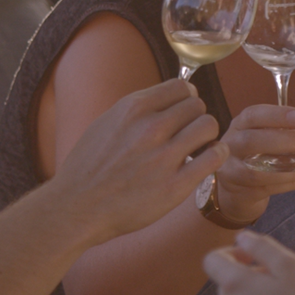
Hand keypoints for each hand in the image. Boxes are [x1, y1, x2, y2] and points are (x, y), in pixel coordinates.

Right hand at [50, 79, 226, 242]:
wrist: (77, 207)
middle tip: (190, 133)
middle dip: (196, 117)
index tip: (185, 111)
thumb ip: (137, 110)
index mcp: (133, 109)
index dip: (187, 98)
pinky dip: (217, 155)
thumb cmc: (88, 168)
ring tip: (200, 147)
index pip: (181, 86)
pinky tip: (208, 160)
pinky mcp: (174, 186)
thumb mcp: (106, 123)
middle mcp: (150, 128)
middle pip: (197, 105)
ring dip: (208, 135)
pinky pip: (214, 157)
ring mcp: (163, 157)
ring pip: (209, 126)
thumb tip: (166, 99)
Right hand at [213, 104, 294, 222]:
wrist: (235, 189)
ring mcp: (232, 171)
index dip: (277, 115)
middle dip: (283, 140)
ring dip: (289, 169)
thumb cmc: (255, 155)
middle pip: (250, 141)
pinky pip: (267, 189)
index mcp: (239, 126)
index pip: (253, 116)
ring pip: (257, 171)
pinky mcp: (240, 192)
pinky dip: (291, 184)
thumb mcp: (263, 137)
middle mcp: (230, 146)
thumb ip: (280, 132)